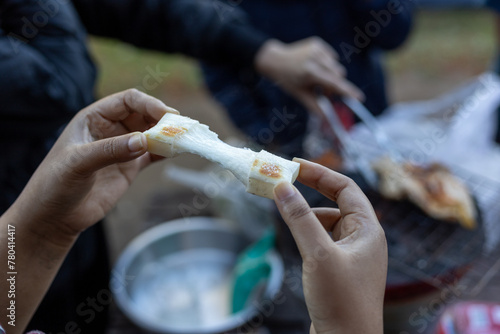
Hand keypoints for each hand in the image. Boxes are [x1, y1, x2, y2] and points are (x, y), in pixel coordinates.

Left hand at [11, 89, 177, 245]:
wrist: (55, 217)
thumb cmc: (56, 184)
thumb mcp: (78, 163)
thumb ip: (110, 150)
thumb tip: (144, 140)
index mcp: (94, 117)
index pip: (128, 101)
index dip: (149, 104)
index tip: (167, 115)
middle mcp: (111, 129)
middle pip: (144, 115)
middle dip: (163, 119)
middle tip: (182, 128)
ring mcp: (122, 148)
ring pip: (152, 134)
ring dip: (168, 135)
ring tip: (184, 139)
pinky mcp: (130, 167)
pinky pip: (153, 154)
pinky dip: (166, 152)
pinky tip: (176, 152)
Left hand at [255, 37, 363, 114]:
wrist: (275, 60)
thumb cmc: (287, 80)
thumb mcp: (299, 95)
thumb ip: (315, 107)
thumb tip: (328, 119)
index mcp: (309, 72)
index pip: (333, 83)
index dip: (347, 91)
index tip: (359, 98)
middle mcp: (314, 58)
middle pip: (338, 75)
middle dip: (333, 85)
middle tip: (321, 91)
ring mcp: (317, 49)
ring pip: (336, 66)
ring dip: (330, 75)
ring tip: (315, 77)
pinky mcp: (317, 43)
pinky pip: (331, 57)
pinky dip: (326, 64)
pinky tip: (314, 65)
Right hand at [273, 159, 386, 333]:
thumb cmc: (341, 301)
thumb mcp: (318, 254)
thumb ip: (299, 218)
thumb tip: (282, 186)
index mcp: (368, 229)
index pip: (346, 188)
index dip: (320, 173)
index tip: (294, 164)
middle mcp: (363, 239)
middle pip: (336, 203)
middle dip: (310, 193)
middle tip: (283, 183)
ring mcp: (352, 255)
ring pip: (326, 223)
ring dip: (306, 217)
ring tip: (288, 221)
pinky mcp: (340, 269)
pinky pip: (323, 241)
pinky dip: (308, 236)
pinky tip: (297, 245)